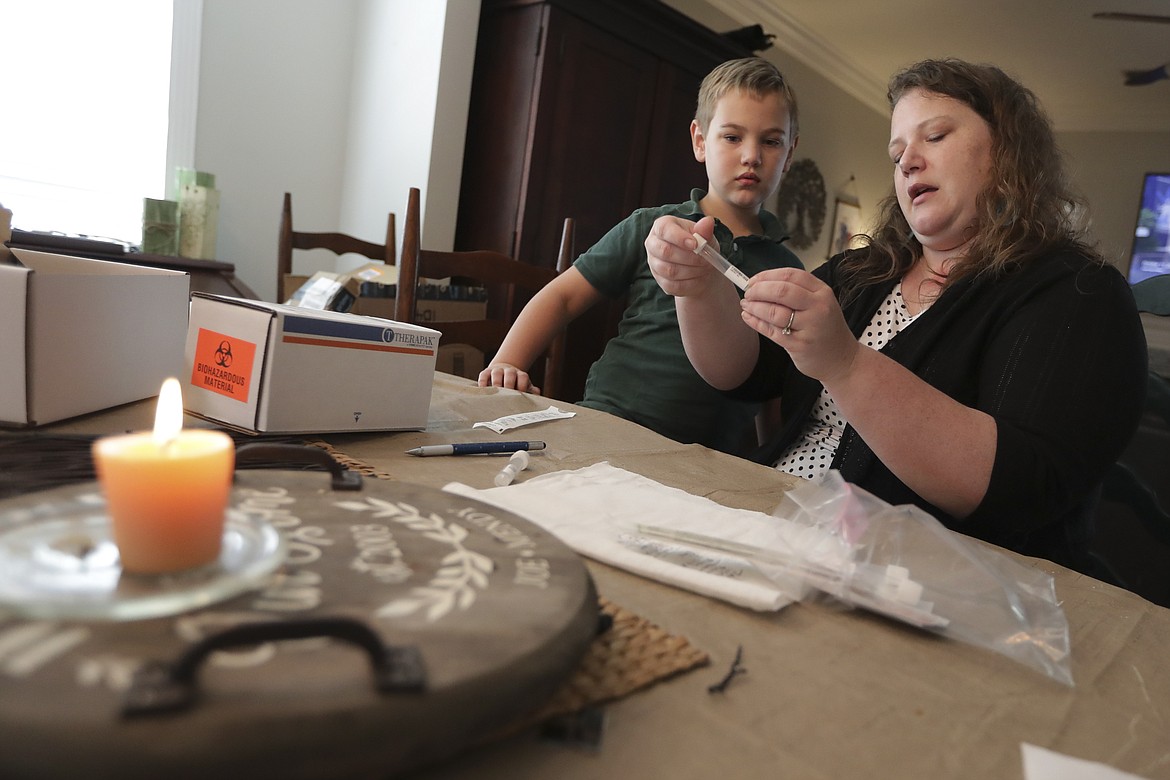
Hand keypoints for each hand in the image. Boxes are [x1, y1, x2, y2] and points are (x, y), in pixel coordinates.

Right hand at [478, 363, 541, 394]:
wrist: (503, 371)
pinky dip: (483, 382)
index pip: (523, 377)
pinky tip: (483, 390)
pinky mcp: (486, 372)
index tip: (520, 395)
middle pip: (510, 374)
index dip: (522, 386)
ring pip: (497, 373)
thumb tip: (537, 394)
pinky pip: (483, 375)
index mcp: (520, 375)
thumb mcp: (524, 386)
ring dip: (496, 383)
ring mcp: (497, 370)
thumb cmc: (515, 384)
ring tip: (496, 393)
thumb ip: (531, 391)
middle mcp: (509, 371)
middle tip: (507, 395)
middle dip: (509, 384)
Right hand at [645, 215, 720, 296]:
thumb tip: (708, 222)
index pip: (664, 229)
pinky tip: (698, 277)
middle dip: (689, 257)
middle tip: (706, 259)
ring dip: (692, 270)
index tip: (696, 244)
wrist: (701, 265)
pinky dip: (689, 282)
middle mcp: (653, 243)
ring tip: (704, 267)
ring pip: (669, 270)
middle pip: (665, 251)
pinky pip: (673, 285)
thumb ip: (705, 230)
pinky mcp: (659, 280)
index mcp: (662, 226)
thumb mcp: (705, 236)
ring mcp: (654, 263)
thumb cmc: (700, 245)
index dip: (679, 237)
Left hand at [739, 268, 860, 384]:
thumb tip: (760, 284)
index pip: (791, 276)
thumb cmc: (824, 329)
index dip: (767, 276)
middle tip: (747, 293)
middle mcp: (818, 307)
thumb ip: (795, 293)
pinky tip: (748, 317)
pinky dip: (756, 322)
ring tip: (745, 305)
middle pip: (781, 291)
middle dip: (758, 290)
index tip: (753, 281)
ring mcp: (810, 327)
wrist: (841, 359)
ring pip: (774, 312)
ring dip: (754, 307)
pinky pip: (772, 331)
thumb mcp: (819, 304)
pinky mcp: (800, 345)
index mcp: (822, 292)